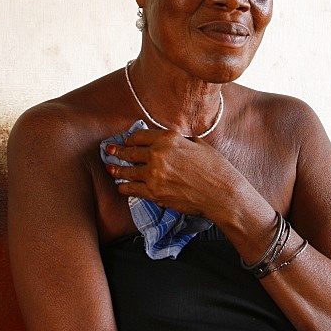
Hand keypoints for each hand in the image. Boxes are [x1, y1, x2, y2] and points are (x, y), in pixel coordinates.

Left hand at [105, 128, 231, 215]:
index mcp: (169, 138)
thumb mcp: (199, 144)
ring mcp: (154, 174)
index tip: (127, 141)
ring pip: (128, 171)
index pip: (140, 136)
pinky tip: (121, 186)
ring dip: (117, 169)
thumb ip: (181, 140)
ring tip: (110, 168)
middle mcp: (158, 154)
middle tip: (109, 151)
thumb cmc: (216, 168)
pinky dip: (124, 187)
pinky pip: (132, 189)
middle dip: (117, 151)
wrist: (222, 194)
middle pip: (130, 152)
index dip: (131, 139)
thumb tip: (173, 140)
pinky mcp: (154, 193)